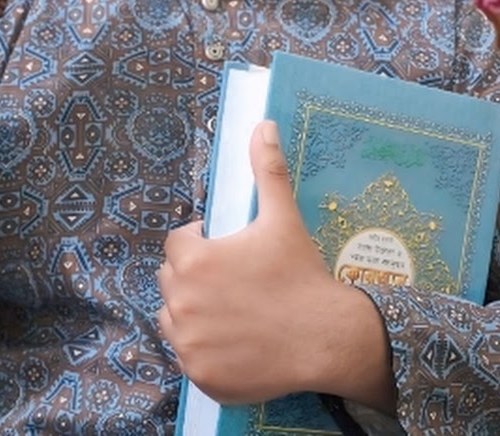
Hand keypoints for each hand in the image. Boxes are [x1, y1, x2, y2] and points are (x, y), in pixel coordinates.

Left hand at [158, 120, 350, 403]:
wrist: (327, 338)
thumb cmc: (300, 275)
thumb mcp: (282, 218)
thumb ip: (267, 169)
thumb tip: (263, 125)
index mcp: (194, 260)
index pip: (178, 243)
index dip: (200, 242)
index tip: (226, 250)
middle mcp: (181, 302)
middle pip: (172, 279)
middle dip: (194, 275)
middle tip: (231, 280)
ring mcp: (189, 343)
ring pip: (174, 317)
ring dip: (192, 310)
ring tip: (230, 309)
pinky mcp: (200, 375)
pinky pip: (189, 354)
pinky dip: (204, 348)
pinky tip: (234, 339)